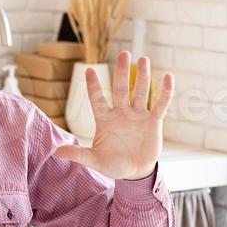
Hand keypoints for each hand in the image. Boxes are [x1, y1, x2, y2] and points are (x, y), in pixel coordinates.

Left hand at [53, 51, 173, 180]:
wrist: (134, 172)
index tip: (89, 70)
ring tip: (144, 59)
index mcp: (104, 120)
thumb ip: (78, 154)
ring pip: (140, 92)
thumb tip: (57, 151)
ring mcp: (137, 115)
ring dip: (143, 77)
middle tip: (124, 53)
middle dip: (122, 72)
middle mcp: (121, 113)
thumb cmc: (112, 165)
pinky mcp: (153, 122)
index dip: (93, 86)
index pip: (97, 99)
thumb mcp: (94, 161)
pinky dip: (165, 93)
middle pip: (121, 89)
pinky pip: (160, 105)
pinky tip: (168, 77)